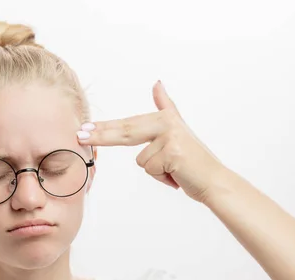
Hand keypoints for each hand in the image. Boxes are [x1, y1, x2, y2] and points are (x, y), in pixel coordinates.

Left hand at [77, 80, 227, 202]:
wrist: (214, 180)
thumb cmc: (192, 162)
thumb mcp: (178, 131)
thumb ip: (166, 107)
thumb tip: (157, 83)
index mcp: (165, 119)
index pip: (129, 123)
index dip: (106, 126)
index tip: (85, 127)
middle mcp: (167, 123)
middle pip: (127, 132)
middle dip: (102, 136)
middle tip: (80, 136)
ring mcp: (170, 136)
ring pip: (141, 161)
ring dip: (155, 171)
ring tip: (173, 170)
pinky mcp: (172, 151)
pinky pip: (150, 169)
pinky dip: (162, 178)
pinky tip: (177, 174)